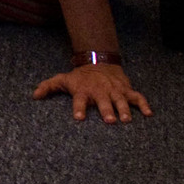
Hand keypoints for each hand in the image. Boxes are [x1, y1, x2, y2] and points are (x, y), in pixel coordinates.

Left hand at [32, 63, 151, 123]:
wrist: (98, 62)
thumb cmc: (80, 77)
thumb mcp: (63, 79)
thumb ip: (48, 87)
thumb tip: (34, 96)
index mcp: (84, 91)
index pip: (79, 100)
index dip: (78, 108)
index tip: (78, 118)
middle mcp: (100, 91)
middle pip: (103, 102)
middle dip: (106, 110)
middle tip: (109, 121)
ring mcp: (114, 90)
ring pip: (120, 100)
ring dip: (124, 110)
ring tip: (127, 120)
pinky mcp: (126, 90)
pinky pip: (137, 97)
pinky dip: (143, 104)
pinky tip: (149, 114)